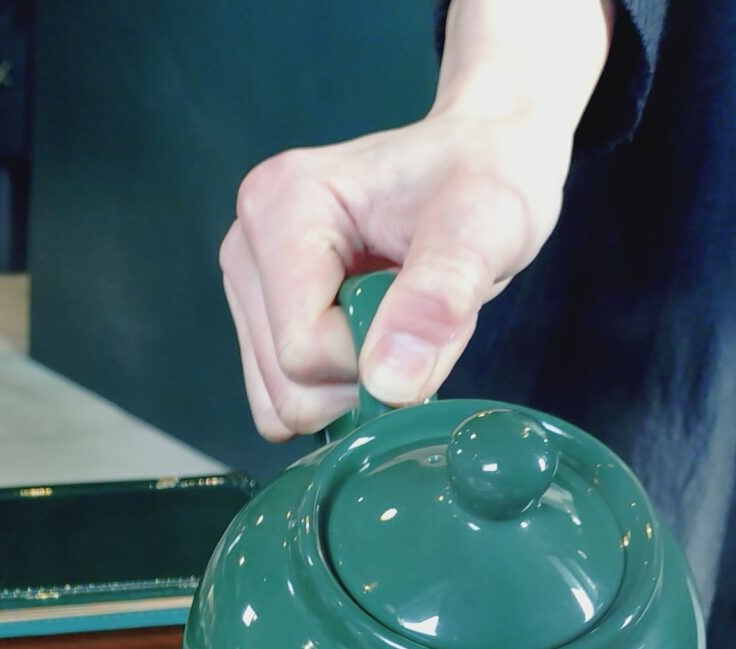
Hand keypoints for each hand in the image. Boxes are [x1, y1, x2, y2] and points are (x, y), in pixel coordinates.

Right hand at [219, 0, 611, 439]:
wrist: (484, 156)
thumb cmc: (488, 175)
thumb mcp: (485, 226)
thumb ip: (437, 298)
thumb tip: (389, 383)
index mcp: (279, 206)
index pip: (304, 351)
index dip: (377, 354)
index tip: (425, 304)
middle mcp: (246, 246)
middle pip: (288, 385)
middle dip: (364, 375)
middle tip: (415, 310)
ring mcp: (247, 285)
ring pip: (282, 404)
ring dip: (354, 384)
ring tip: (396, 315)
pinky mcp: (259, 317)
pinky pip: (284, 401)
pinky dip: (338, 390)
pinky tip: (371, 332)